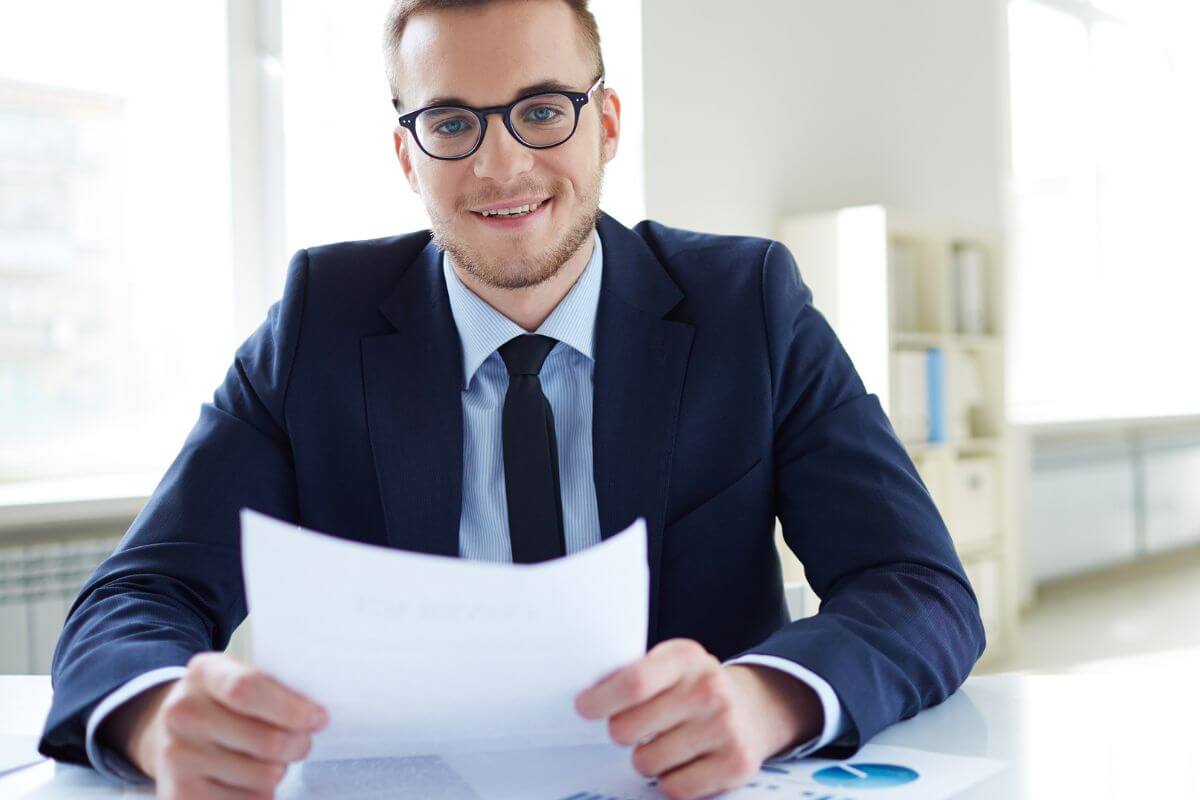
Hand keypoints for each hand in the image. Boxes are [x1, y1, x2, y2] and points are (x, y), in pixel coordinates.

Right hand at [98, 651, 328, 798]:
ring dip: (279, 771)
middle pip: (266, 741)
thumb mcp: (242, 678)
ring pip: (264, 776)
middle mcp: (182, 713)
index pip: (247, 689)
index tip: (319, 719)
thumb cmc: (226, 705)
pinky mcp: (180, 795)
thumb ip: (276, 690)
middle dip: (299, 745)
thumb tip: (315, 720)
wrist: (170, 735)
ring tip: (269, 760)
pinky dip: (262, 795)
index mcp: (204, 673)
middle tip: (303, 743)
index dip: (291, 708)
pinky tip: (250, 781)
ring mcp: (177, 757)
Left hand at [574, 639, 822, 799]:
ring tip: (662, 742)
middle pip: (630, 728)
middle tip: (632, 727)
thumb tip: (586, 698)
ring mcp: (725, 727)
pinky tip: (682, 760)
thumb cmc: (693, 686)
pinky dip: (669, 780)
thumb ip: (632, 674)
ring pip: (647, 762)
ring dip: (645, 758)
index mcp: (685, 658)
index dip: (600, 700)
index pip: (634, 682)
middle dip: (620, 732)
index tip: (584, 708)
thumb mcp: (669, 663)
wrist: (753, 706)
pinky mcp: (736, 764)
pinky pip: (674, 787)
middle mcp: (709, 690)